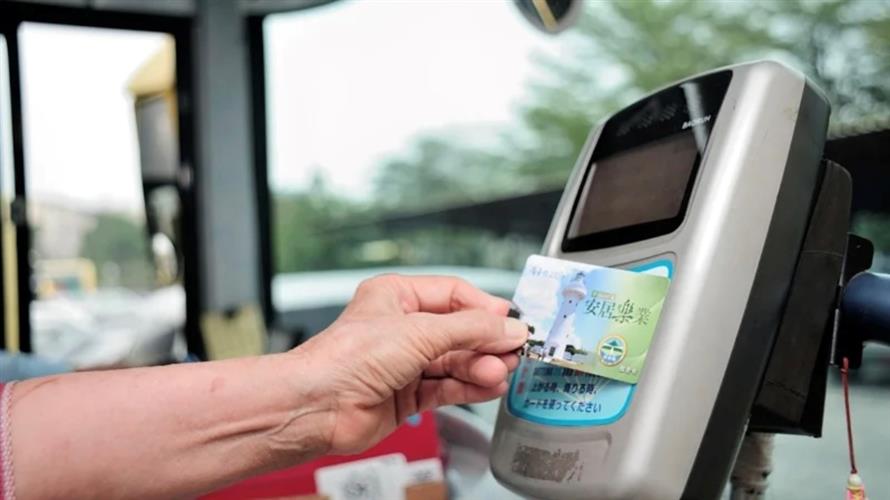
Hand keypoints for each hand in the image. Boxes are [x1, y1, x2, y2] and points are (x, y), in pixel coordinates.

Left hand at [291, 274, 527, 454]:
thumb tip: (508, 328)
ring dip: (480, 366)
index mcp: (396, 296)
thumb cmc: (346, 358)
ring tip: (501, 371)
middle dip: (485, 342)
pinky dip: (470, 387)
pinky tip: (489, 386)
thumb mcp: (419, 332)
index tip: (510, 322)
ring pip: (454, 361)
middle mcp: (400, 328)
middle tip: (511, 351)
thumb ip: (470, 330)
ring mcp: (404, 363)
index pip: (453, 294)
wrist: (318, 406)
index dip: (483, 308)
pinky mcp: (407, 395)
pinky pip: (447, 387)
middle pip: (457, 331)